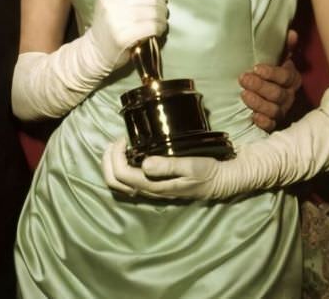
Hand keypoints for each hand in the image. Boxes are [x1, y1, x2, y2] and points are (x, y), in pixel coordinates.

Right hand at [91, 0, 167, 69]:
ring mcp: (116, 20)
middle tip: (162, 11)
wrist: (95, 51)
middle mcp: (110, 3)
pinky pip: (151, 27)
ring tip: (159, 22)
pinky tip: (156, 31)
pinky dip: (159, 29)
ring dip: (162, 18)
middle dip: (162, 4)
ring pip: (153, 12)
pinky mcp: (123, 36)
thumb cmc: (106, 22)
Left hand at [102, 137, 244, 200]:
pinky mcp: (154, 184)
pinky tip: (127, 153)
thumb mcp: (191, 166)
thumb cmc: (207, 172)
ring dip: (111, 163)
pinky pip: (128, 180)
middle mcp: (148, 191)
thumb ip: (168, 166)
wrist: (221, 181)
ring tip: (117, 145)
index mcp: (155, 186)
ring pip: (118, 183)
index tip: (124, 138)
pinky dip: (120, 166)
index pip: (122, 175)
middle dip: (107, 160)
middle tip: (115, 141)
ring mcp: (150, 189)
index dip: (115, 156)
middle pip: (114, 182)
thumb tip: (144, 164)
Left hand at [239, 30, 301, 130]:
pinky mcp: (272, 122)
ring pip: (274, 110)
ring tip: (244, 95)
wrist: (262, 88)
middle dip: (260, 86)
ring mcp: (281, 109)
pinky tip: (254, 117)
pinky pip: (271, 125)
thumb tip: (291, 33)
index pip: (286, 76)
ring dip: (259, 103)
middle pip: (278, 94)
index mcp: (291, 78)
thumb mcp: (276, 56)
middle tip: (243, 79)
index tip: (256, 68)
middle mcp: (288, 95)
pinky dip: (263, 122)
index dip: (272, 73)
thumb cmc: (268, 69)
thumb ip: (284, 46)